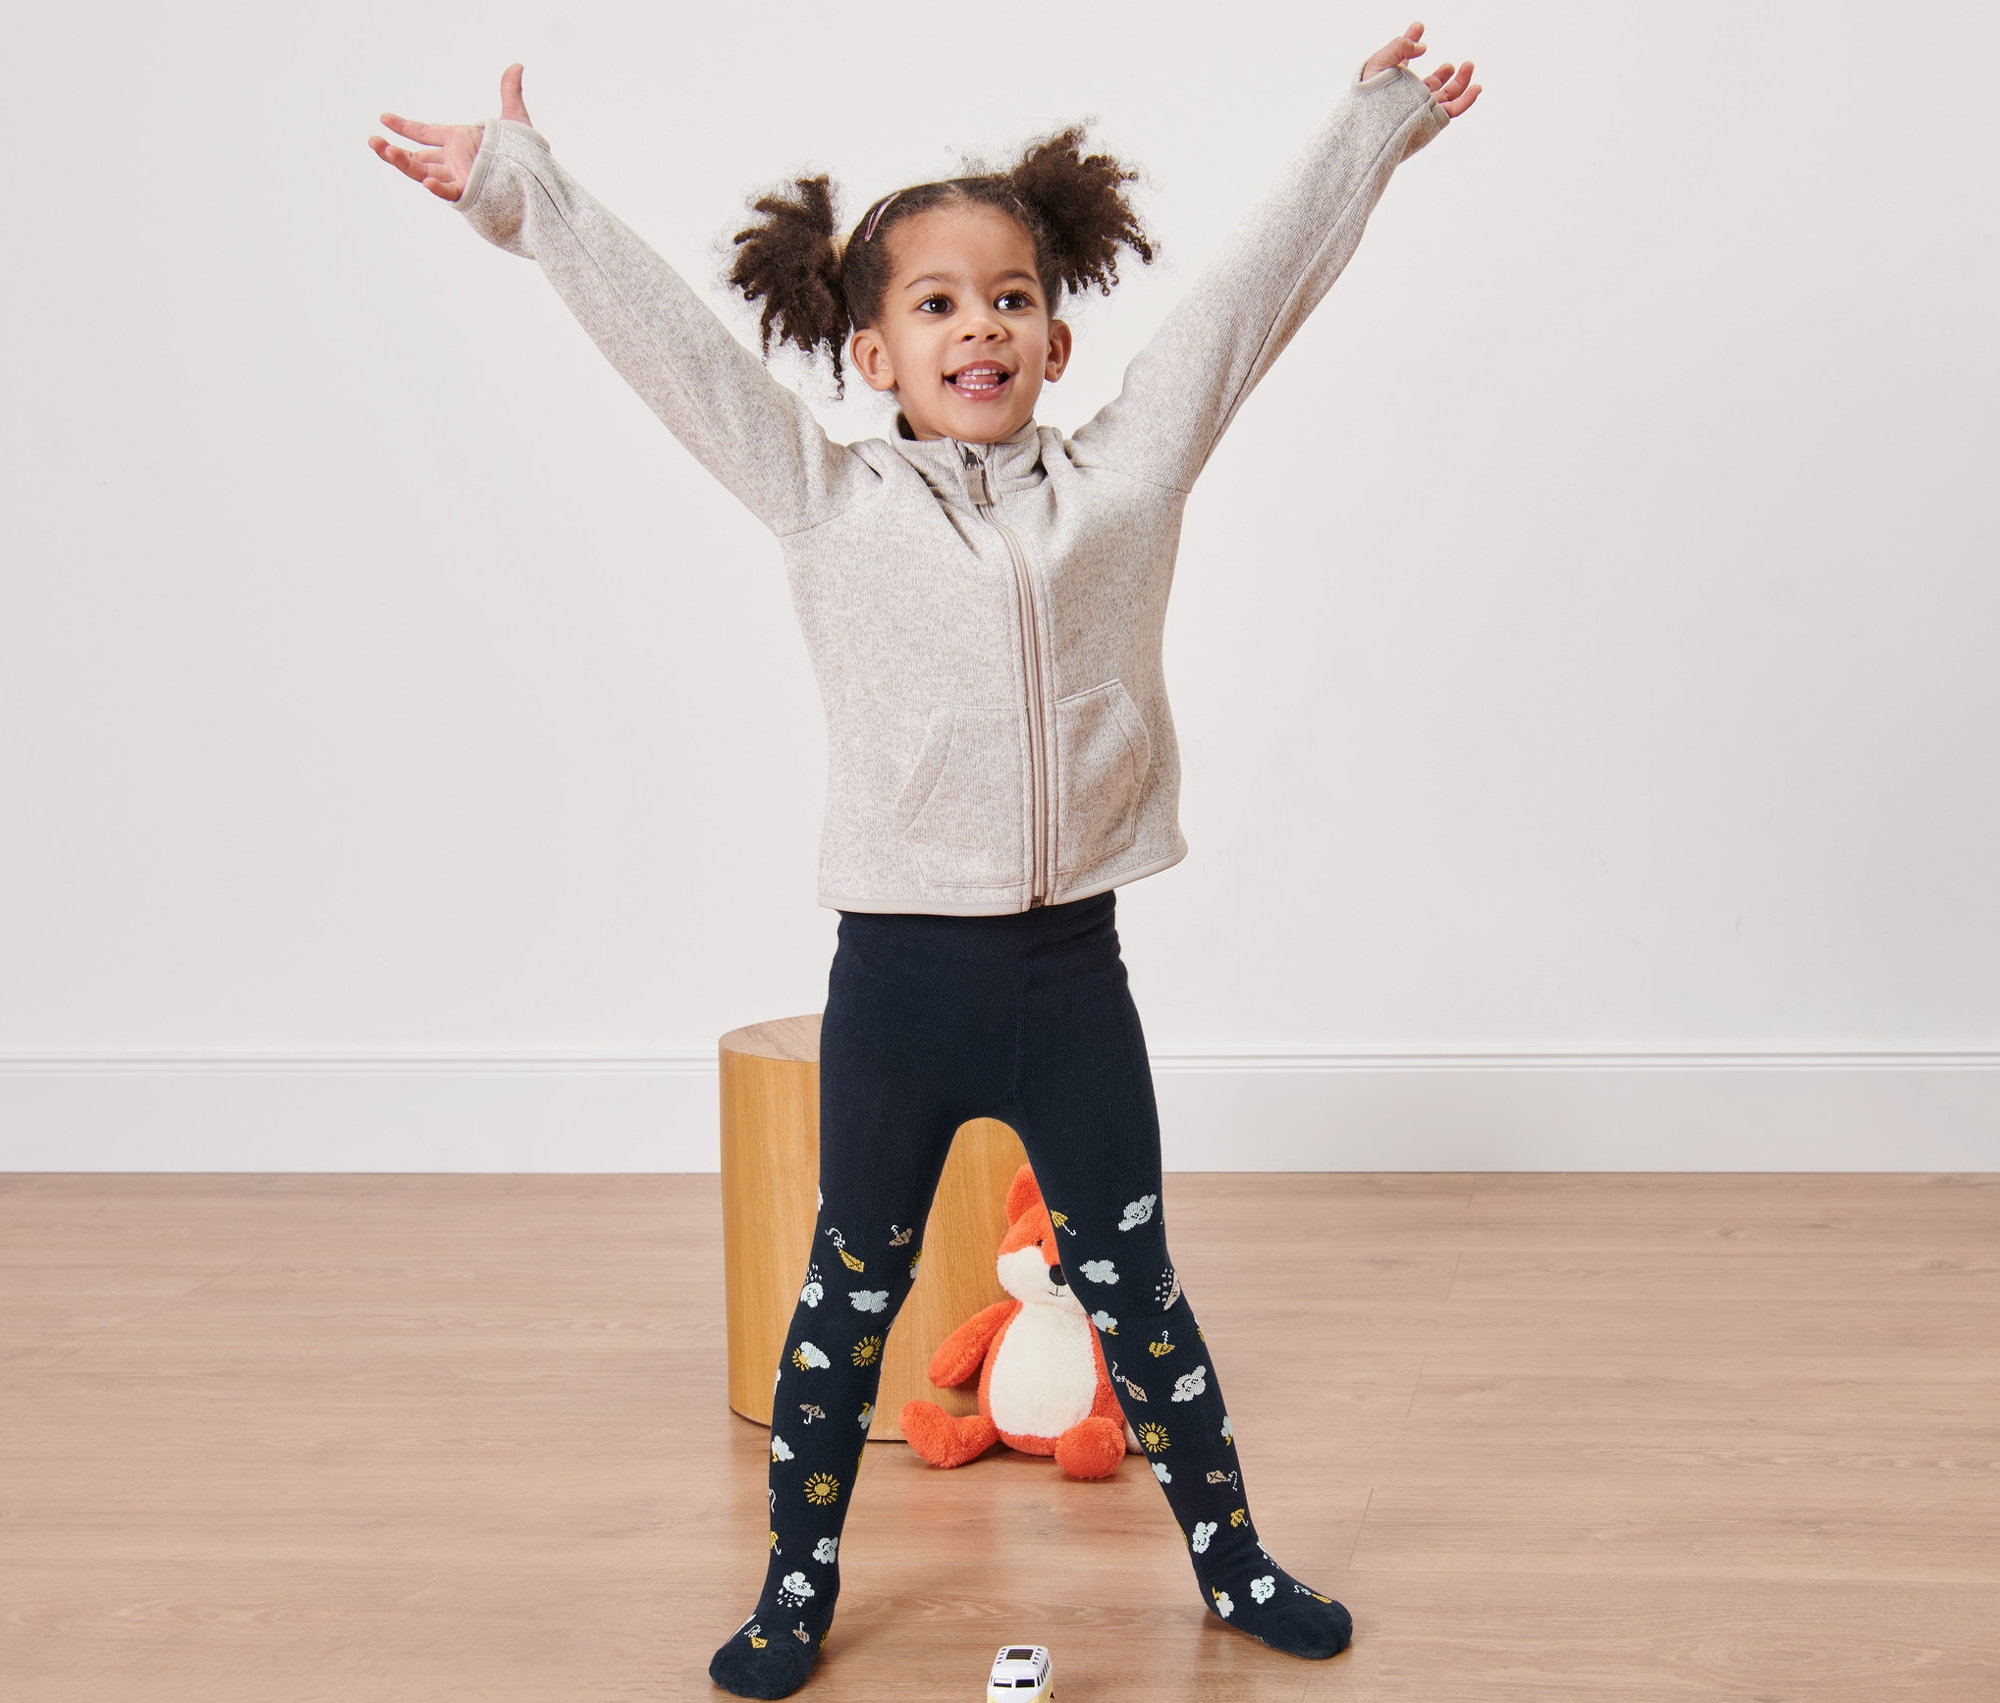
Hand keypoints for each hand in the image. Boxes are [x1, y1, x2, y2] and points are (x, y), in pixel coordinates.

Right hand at [368, 63, 533, 201]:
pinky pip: (449, 193)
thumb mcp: (515, 121)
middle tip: (373, 141)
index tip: (383, 118)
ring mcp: (459, 178)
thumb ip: (510, 93)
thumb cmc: (524, 158)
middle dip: (393, 150)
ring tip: (385, 151)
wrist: (536, 183)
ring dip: (404, 163)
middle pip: (416, 157)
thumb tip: (516, 66)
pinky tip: (427, 181)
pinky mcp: (470, 194)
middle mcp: (454, 161)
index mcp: (458, 142)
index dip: (404, 127)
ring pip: (423, 172)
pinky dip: (438, 188)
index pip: (425, 133)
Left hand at [1362, 21, 1481, 116]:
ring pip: (1446, 97)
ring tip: (1468, 66)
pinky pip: (1453, 110)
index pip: (1405, 60)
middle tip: (1451, 64)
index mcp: (1394, 82)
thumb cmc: (1366, 96)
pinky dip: (1467, 100)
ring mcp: (1421, 108)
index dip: (1412, 43)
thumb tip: (1422, 47)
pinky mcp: (1431, 119)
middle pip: (1431, 85)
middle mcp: (1409, 97)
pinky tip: (1476, 88)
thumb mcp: (1379, 62)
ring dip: (1460, 82)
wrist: (1366, 123)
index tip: (1418, 27)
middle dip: (1445, 74)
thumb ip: (1400, 46)